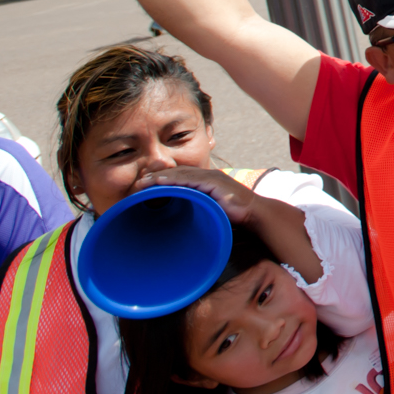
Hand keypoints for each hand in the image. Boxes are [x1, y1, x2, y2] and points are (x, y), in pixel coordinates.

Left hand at [131, 165, 261, 223]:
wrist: (254, 214)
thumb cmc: (234, 215)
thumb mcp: (212, 209)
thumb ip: (198, 208)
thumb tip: (182, 221)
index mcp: (206, 180)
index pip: (180, 176)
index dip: (162, 179)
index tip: (145, 185)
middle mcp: (207, 175)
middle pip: (176, 172)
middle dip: (156, 176)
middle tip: (139, 182)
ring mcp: (211, 177)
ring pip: (180, 174)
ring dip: (160, 178)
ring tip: (143, 182)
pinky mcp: (214, 182)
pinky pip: (189, 179)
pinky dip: (173, 180)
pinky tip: (159, 182)